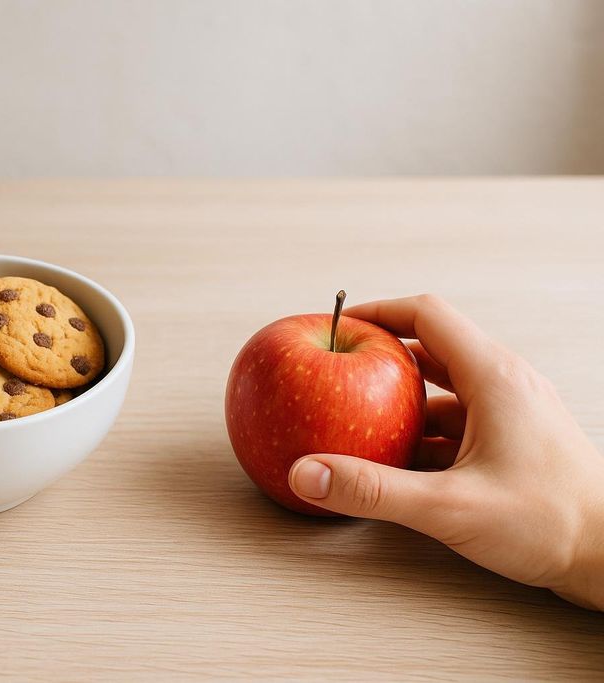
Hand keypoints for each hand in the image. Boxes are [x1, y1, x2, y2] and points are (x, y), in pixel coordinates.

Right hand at [288, 294, 603, 609]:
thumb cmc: (553, 524)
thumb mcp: (450, 506)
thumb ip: (373, 490)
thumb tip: (308, 473)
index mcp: (494, 377)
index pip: (427, 315)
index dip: (378, 312)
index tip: (340, 325)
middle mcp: (504, 385)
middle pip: (431, 349)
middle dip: (380, 360)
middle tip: (338, 372)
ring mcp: (511, 414)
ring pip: (443, 390)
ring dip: (400, 402)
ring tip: (357, 420)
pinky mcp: (513, 443)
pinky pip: (456, 422)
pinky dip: (421, 433)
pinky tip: (397, 463)